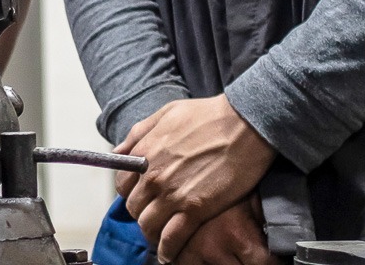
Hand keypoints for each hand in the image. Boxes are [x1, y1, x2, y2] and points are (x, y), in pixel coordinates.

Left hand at [117, 96, 275, 261]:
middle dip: (142, 213)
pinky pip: (171, 239)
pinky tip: (169, 253)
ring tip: (161, 236)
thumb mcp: (166, 114)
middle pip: (134, 208)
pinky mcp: (195, 210)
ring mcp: (173, 195)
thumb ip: (139, 134)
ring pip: (148, 226)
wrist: (245, 124)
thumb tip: (119, 153)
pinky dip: (168, 250)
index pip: (123, 185)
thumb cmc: (210, 115)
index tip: (142, 196)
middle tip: (155, 215)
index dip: (132, 192)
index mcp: (145, 154)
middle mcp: (153, 177)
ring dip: (153, 233)